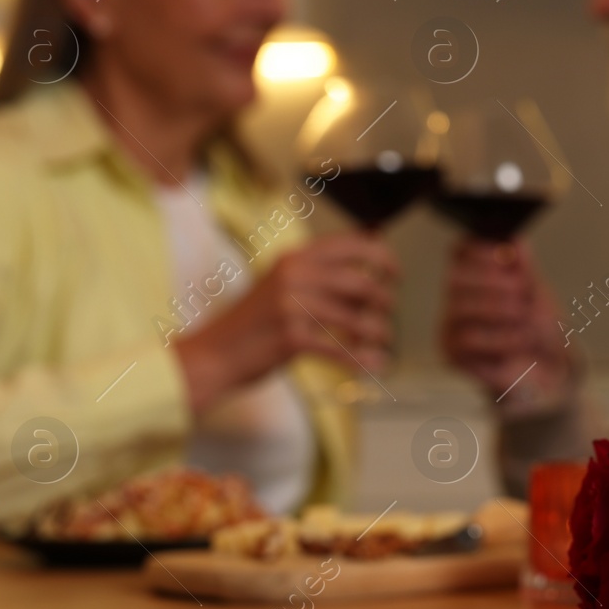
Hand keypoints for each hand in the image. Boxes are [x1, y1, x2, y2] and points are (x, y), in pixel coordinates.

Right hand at [174, 232, 395, 412]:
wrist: (214, 354)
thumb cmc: (255, 322)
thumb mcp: (281, 284)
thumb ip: (319, 273)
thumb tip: (368, 256)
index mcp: (294, 259)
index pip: (349, 244)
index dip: (380, 256)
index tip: (395, 273)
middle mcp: (294, 276)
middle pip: (359, 282)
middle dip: (383, 298)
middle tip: (388, 311)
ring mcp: (292, 308)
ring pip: (355, 318)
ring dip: (377, 331)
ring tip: (383, 338)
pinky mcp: (291, 339)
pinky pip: (340, 348)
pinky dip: (362, 358)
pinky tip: (376, 363)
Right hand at [441, 238, 575, 411]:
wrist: (550, 377)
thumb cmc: (543, 331)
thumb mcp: (541, 297)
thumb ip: (527, 271)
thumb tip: (516, 244)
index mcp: (477, 275)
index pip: (460, 250)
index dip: (481, 249)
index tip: (508, 257)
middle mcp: (457, 298)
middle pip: (455, 277)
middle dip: (492, 281)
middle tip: (522, 291)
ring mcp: (451, 327)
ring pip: (460, 308)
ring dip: (499, 309)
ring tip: (527, 318)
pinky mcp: (453, 356)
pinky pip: (467, 340)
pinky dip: (500, 337)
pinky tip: (522, 340)